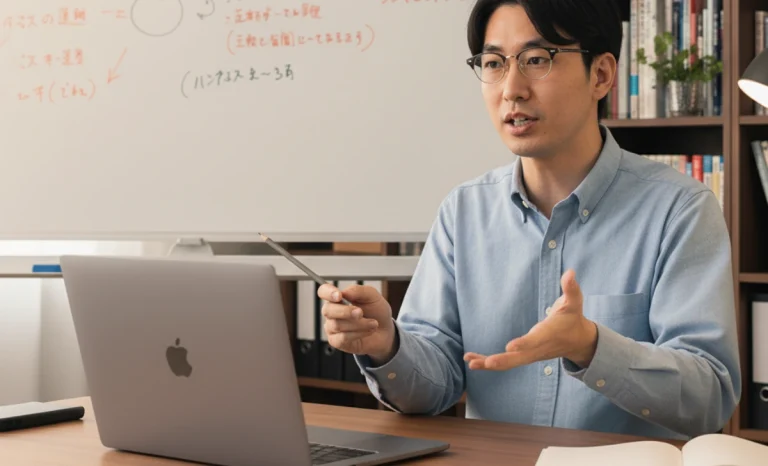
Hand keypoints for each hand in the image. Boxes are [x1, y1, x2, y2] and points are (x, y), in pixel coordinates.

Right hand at [317, 282, 397, 364]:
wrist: (386, 332)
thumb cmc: (376, 312)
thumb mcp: (372, 297)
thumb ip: (359, 291)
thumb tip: (345, 291)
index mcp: (338, 298)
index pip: (324, 291)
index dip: (328, 292)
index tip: (339, 295)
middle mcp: (332, 312)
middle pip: (328, 310)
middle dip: (346, 311)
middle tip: (361, 312)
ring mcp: (332, 328)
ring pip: (338, 325)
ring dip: (359, 324)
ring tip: (373, 323)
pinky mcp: (336, 341)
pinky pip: (342, 338)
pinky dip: (358, 333)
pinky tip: (368, 331)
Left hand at [464, 269, 597, 370]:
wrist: (578, 342)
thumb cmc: (572, 318)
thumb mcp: (574, 302)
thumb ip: (571, 288)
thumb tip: (570, 272)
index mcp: (549, 334)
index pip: (536, 340)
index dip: (523, 343)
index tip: (509, 347)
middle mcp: (538, 348)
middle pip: (520, 358)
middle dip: (503, 360)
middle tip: (487, 362)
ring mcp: (531, 355)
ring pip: (509, 364)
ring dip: (489, 364)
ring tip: (471, 362)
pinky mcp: (524, 357)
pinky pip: (506, 363)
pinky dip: (488, 363)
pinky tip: (472, 361)